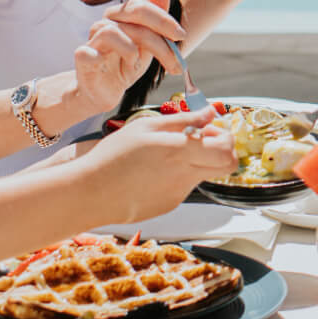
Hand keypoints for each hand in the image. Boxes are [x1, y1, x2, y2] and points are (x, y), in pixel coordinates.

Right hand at [70, 0, 183, 118]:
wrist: (105, 92)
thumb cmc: (126, 65)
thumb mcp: (147, 45)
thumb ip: (156, 21)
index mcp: (121, 17)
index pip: (142, 7)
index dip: (164, 19)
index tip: (182, 36)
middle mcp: (106, 23)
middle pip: (131, 13)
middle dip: (158, 30)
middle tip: (174, 52)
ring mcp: (92, 40)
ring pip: (111, 31)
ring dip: (131, 50)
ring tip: (137, 64)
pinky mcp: (82, 59)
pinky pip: (86, 52)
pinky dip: (102, 59)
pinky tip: (117, 70)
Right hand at [87, 111, 236, 222]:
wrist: (90, 193)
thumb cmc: (112, 157)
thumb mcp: (146, 126)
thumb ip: (184, 120)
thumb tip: (209, 113)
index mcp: (180, 151)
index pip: (226, 148)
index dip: (223, 137)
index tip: (208, 130)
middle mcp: (185, 174)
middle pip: (227, 165)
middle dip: (222, 151)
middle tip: (200, 142)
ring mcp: (178, 193)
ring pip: (203, 174)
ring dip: (194, 162)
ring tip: (162, 156)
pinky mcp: (169, 204)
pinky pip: (183, 186)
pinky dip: (176, 176)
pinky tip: (151, 172)